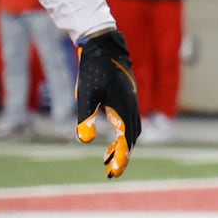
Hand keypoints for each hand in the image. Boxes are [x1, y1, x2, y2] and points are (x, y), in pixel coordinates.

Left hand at [75, 29, 141, 177]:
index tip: (113, 172)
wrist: (103, 45)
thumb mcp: (85, 95)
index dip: (121, 157)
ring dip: (121, 146)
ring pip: (130, 129)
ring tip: (105, 159)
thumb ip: (85, 118)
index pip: (126, 139)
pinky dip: (119, 134)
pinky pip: (127, 120)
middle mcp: (131, 105)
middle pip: (132, 137)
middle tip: (110, 172)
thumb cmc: (93, 69)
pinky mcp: (125, 97)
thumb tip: (85, 141)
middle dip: (122, 155)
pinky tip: (105, 138)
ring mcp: (129, 101)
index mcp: (124, 106)